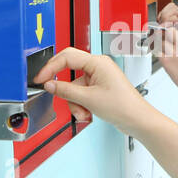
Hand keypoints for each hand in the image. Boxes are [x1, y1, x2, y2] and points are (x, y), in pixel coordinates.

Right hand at [34, 47, 151, 134]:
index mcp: (97, 62)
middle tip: (53, 93)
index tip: (40, 78)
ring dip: (74, 102)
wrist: (137, 120)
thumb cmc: (123, 106)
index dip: (50, 68)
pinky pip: (81, 93)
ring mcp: (98, 77)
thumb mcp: (88, 99)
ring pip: (74, 86)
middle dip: (64, 88)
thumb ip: (65, 90)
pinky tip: (88, 113)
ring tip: (83, 112)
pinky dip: (81, 104)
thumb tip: (49, 85)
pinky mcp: (98, 88)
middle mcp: (98, 66)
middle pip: (69, 71)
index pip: (67, 58)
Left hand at [156, 3, 177, 95]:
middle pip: (168, 27)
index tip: (174, 15)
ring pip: (160, 38)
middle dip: (164, 27)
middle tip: (163, 29)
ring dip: (160, 39)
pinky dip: (157, 49)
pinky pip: (157, 49)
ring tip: (163, 43)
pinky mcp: (166, 61)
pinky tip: (162, 52)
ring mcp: (174, 52)